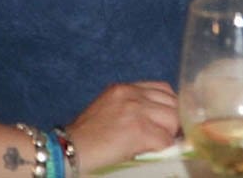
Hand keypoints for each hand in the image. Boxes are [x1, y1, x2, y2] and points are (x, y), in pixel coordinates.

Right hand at [63, 80, 178, 168]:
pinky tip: (151, 154)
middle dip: (173, 121)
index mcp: (123, 88)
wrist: (70, 150)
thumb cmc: (86, 138)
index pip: (162, 89)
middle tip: (166, 137)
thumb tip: (159, 122)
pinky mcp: (139, 130)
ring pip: (173, 120)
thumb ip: (132, 108)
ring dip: (168, 135)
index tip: (168, 121)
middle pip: (171, 103)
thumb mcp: (109, 110)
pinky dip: (163, 150)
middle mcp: (131, 94)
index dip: (169, 106)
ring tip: (157, 146)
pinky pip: (165, 140)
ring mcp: (136, 110)